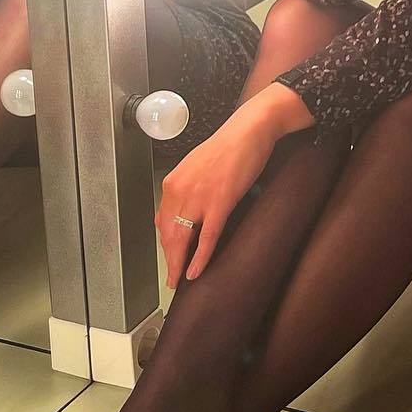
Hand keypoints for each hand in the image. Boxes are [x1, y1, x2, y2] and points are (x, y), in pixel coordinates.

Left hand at [156, 102, 277, 285]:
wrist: (248, 130)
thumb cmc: (227, 147)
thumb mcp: (196, 168)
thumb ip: (185, 190)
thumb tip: (177, 213)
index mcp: (173, 182)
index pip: (163, 221)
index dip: (166, 244)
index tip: (169, 257)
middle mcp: (179, 191)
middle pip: (169, 234)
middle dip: (169, 259)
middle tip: (172, 278)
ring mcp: (199, 197)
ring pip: (183, 239)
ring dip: (179, 264)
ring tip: (180, 280)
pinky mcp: (220, 202)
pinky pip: (207, 237)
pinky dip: (200, 257)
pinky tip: (195, 271)